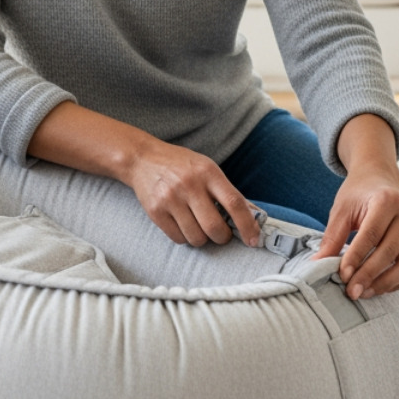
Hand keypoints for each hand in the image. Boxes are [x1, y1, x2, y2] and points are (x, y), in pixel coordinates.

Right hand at [125, 139, 262, 248]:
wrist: (143, 159)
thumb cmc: (180, 165)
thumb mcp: (208, 169)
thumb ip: (229, 192)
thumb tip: (255, 217)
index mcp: (208, 172)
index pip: (234, 203)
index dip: (247, 225)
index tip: (253, 239)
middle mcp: (189, 185)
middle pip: (214, 227)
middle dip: (222, 237)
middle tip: (221, 233)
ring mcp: (170, 199)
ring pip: (196, 238)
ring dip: (203, 239)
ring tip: (198, 226)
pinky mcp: (155, 211)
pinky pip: (178, 239)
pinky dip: (185, 237)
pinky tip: (183, 224)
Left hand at [313, 167, 398, 299]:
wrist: (379, 180)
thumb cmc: (358, 195)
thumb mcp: (341, 210)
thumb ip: (332, 237)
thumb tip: (318, 264)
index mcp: (386, 200)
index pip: (371, 234)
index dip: (356, 257)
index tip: (342, 276)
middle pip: (390, 251)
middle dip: (369, 275)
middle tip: (352, 291)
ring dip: (386, 283)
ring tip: (364, 293)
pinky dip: (398, 282)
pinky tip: (377, 288)